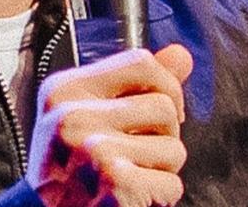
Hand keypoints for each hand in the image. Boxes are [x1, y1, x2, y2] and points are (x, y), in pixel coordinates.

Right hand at [28, 44, 193, 206]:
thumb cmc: (66, 171)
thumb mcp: (88, 115)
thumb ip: (136, 83)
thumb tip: (181, 55)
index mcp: (65, 90)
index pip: (141, 62)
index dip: (166, 85)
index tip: (160, 112)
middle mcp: (74, 117)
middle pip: (164, 106)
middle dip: (164, 135)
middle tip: (134, 155)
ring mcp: (94, 150)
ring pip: (173, 147)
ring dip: (163, 169)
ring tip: (131, 176)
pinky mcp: (115, 184)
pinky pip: (172, 183)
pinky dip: (161, 196)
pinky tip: (132, 197)